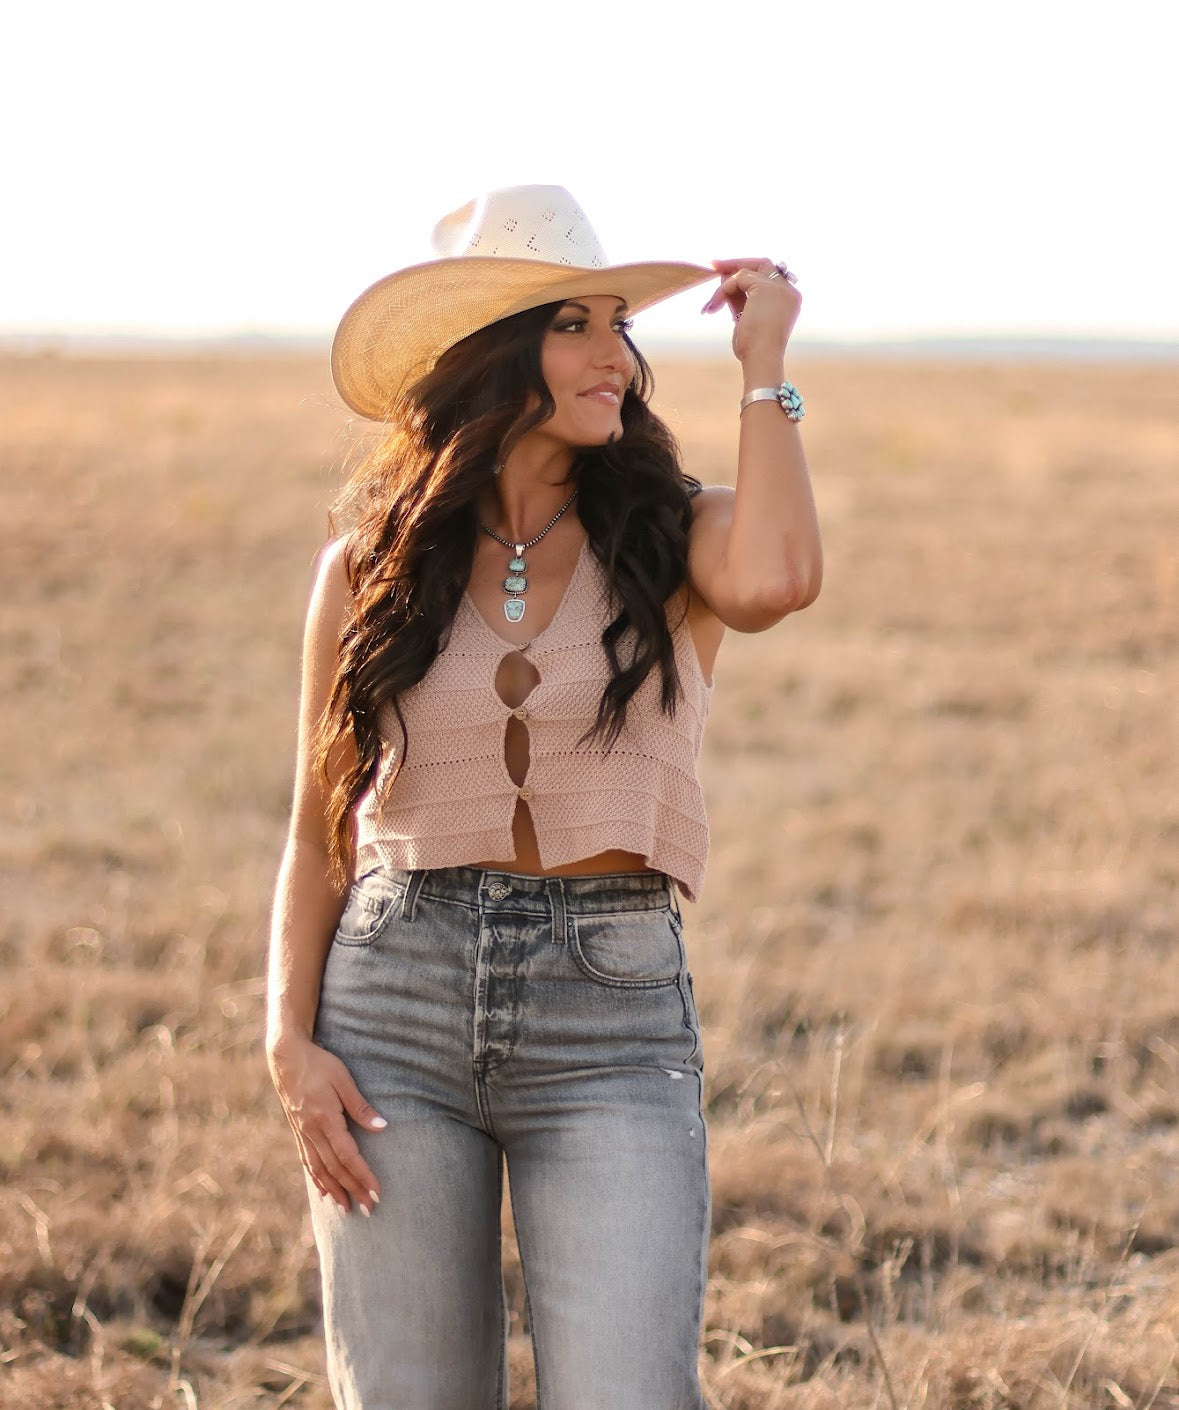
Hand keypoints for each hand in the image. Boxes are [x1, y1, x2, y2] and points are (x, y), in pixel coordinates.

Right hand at [267, 1031, 385, 1214]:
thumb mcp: (343, 1079)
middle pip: (335, 1169)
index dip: (363, 1176)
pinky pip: (307, 1160)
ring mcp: (302, 1132)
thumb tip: (382, 1127)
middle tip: (369, 1209)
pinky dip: (316, 1178)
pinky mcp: (297, 1130)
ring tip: (346, 1208)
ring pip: (319, 1169)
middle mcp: (312, 1131)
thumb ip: (361, 1106)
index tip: (376, 1192)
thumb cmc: (319, 1063)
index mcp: (326, 1120)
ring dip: (334, 1191)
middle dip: (352, 1190)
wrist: (285, 1056)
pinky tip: (322, 1190)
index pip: (348, 1156)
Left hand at [701, 258, 800, 365]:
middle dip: (737, 263)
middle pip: (763, 264)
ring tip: (712, 304)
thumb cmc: (753, 350)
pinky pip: (738, 278)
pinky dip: (724, 290)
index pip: (768, 277)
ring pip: (747, 270)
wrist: (761, 360)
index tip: (725, 274)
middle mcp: (789, 291)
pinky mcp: (765, 288)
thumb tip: (725, 280)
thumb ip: (740, 299)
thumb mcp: (746, 320)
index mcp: (789, 300)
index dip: (747, 273)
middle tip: (713, 265)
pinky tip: (716, 306)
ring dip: (725, 284)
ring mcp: (779, 288)